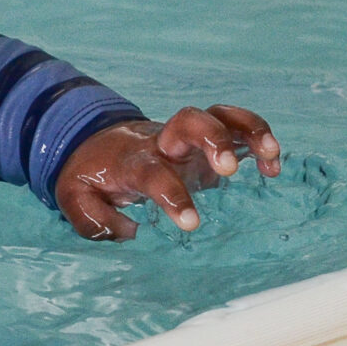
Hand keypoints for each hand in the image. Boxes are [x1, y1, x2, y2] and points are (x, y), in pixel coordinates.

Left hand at [55, 105, 281, 241]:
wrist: (95, 145)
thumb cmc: (90, 177)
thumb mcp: (75, 201)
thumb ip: (94, 220)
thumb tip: (129, 231)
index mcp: (132, 161)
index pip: (154, 172)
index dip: (174, 195)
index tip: (192, 223)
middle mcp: (163, 142)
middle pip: (189, 120)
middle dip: (213, 138)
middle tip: (230, 169)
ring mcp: (187, 138)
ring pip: (219, 115)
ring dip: (248, 128)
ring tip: (271, 154)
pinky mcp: (204, 141)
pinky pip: (235, 126)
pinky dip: (257, 138)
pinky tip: (271, 167)